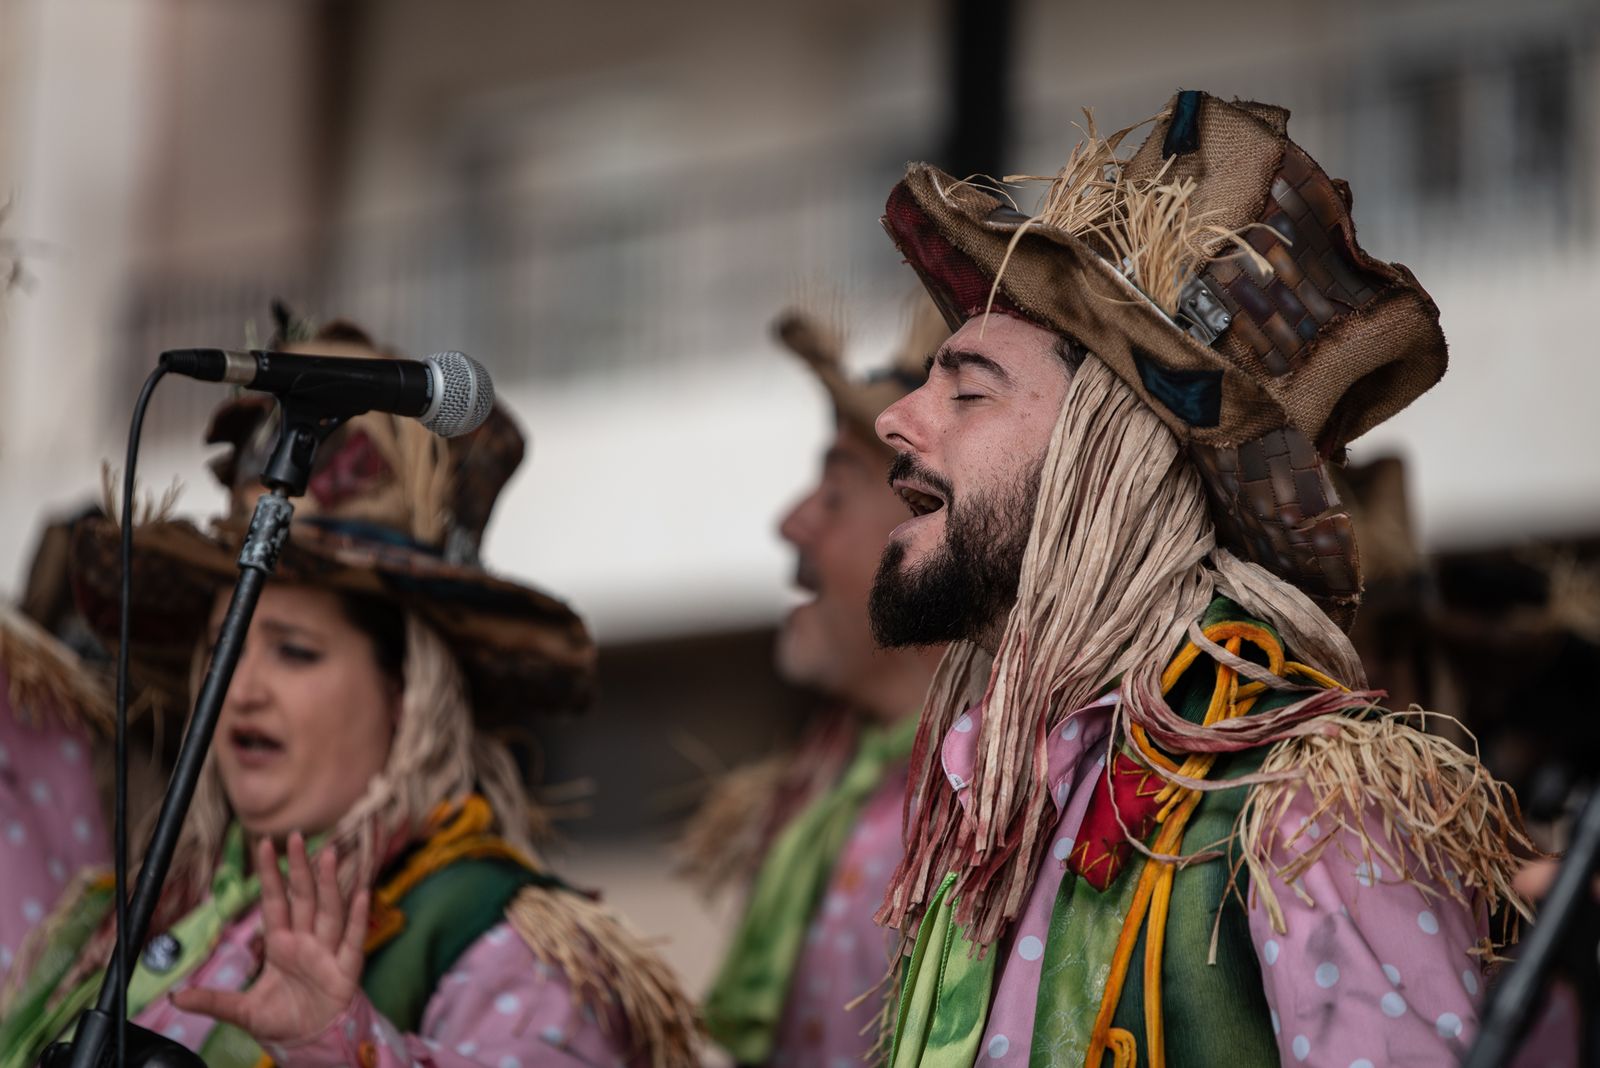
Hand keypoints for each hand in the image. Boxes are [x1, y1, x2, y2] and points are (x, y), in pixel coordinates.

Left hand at [172, 831, 369, 1044]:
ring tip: (330, 854)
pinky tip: (362, 893)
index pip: (275, 902)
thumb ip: (213, 1001)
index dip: (270, 874)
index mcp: (281, 944)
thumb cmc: (282, 1020)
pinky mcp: (346, 970)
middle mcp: (306, 941)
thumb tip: (175, 997)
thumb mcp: (242, 1011)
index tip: (264, 844)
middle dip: (300, 868)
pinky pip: (354, 940)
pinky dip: (358, 918)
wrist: (310, 1042)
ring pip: (329, 910)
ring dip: (330, 883)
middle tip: (297, 837)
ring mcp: (327, 952)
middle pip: (303, 898)